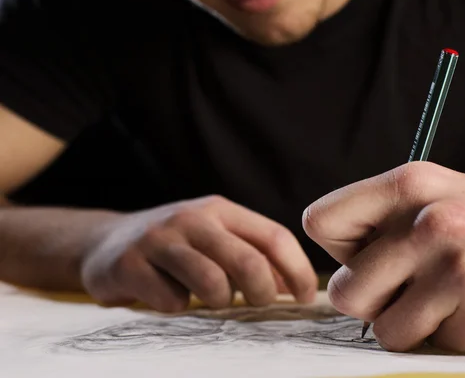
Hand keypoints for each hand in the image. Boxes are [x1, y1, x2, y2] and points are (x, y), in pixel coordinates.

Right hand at [81, 195, 316, 311]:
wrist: (105, 242)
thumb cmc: (175, 246)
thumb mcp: (214, 239)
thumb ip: (253, 255)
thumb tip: (295, 286)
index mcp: (220, 210)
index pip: (274, 236)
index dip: (298, 270)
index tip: (306, 297)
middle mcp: (192, 219)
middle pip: (249, 263)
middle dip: (263, 294)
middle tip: (258, 304)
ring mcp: (159, 240)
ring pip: (213, 283)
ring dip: (220, 302)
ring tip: (210, 299)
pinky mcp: (129, 265)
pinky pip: (172, 301)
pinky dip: (179, 308)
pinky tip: (170, 297)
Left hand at [303, 161, 464, 354]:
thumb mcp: (439, 196)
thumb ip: (382, 219)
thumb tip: (332, 262)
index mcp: (411, 184)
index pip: (319, 222)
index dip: (339, 249)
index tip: (371, 255)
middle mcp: (429, 220)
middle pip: (342, 289)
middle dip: (371, 299)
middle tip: (410, 287)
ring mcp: (453, 268)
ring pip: (379, 327)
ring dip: (406, 324)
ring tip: (445, 299)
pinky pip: (421, 345)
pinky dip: (441, 337)